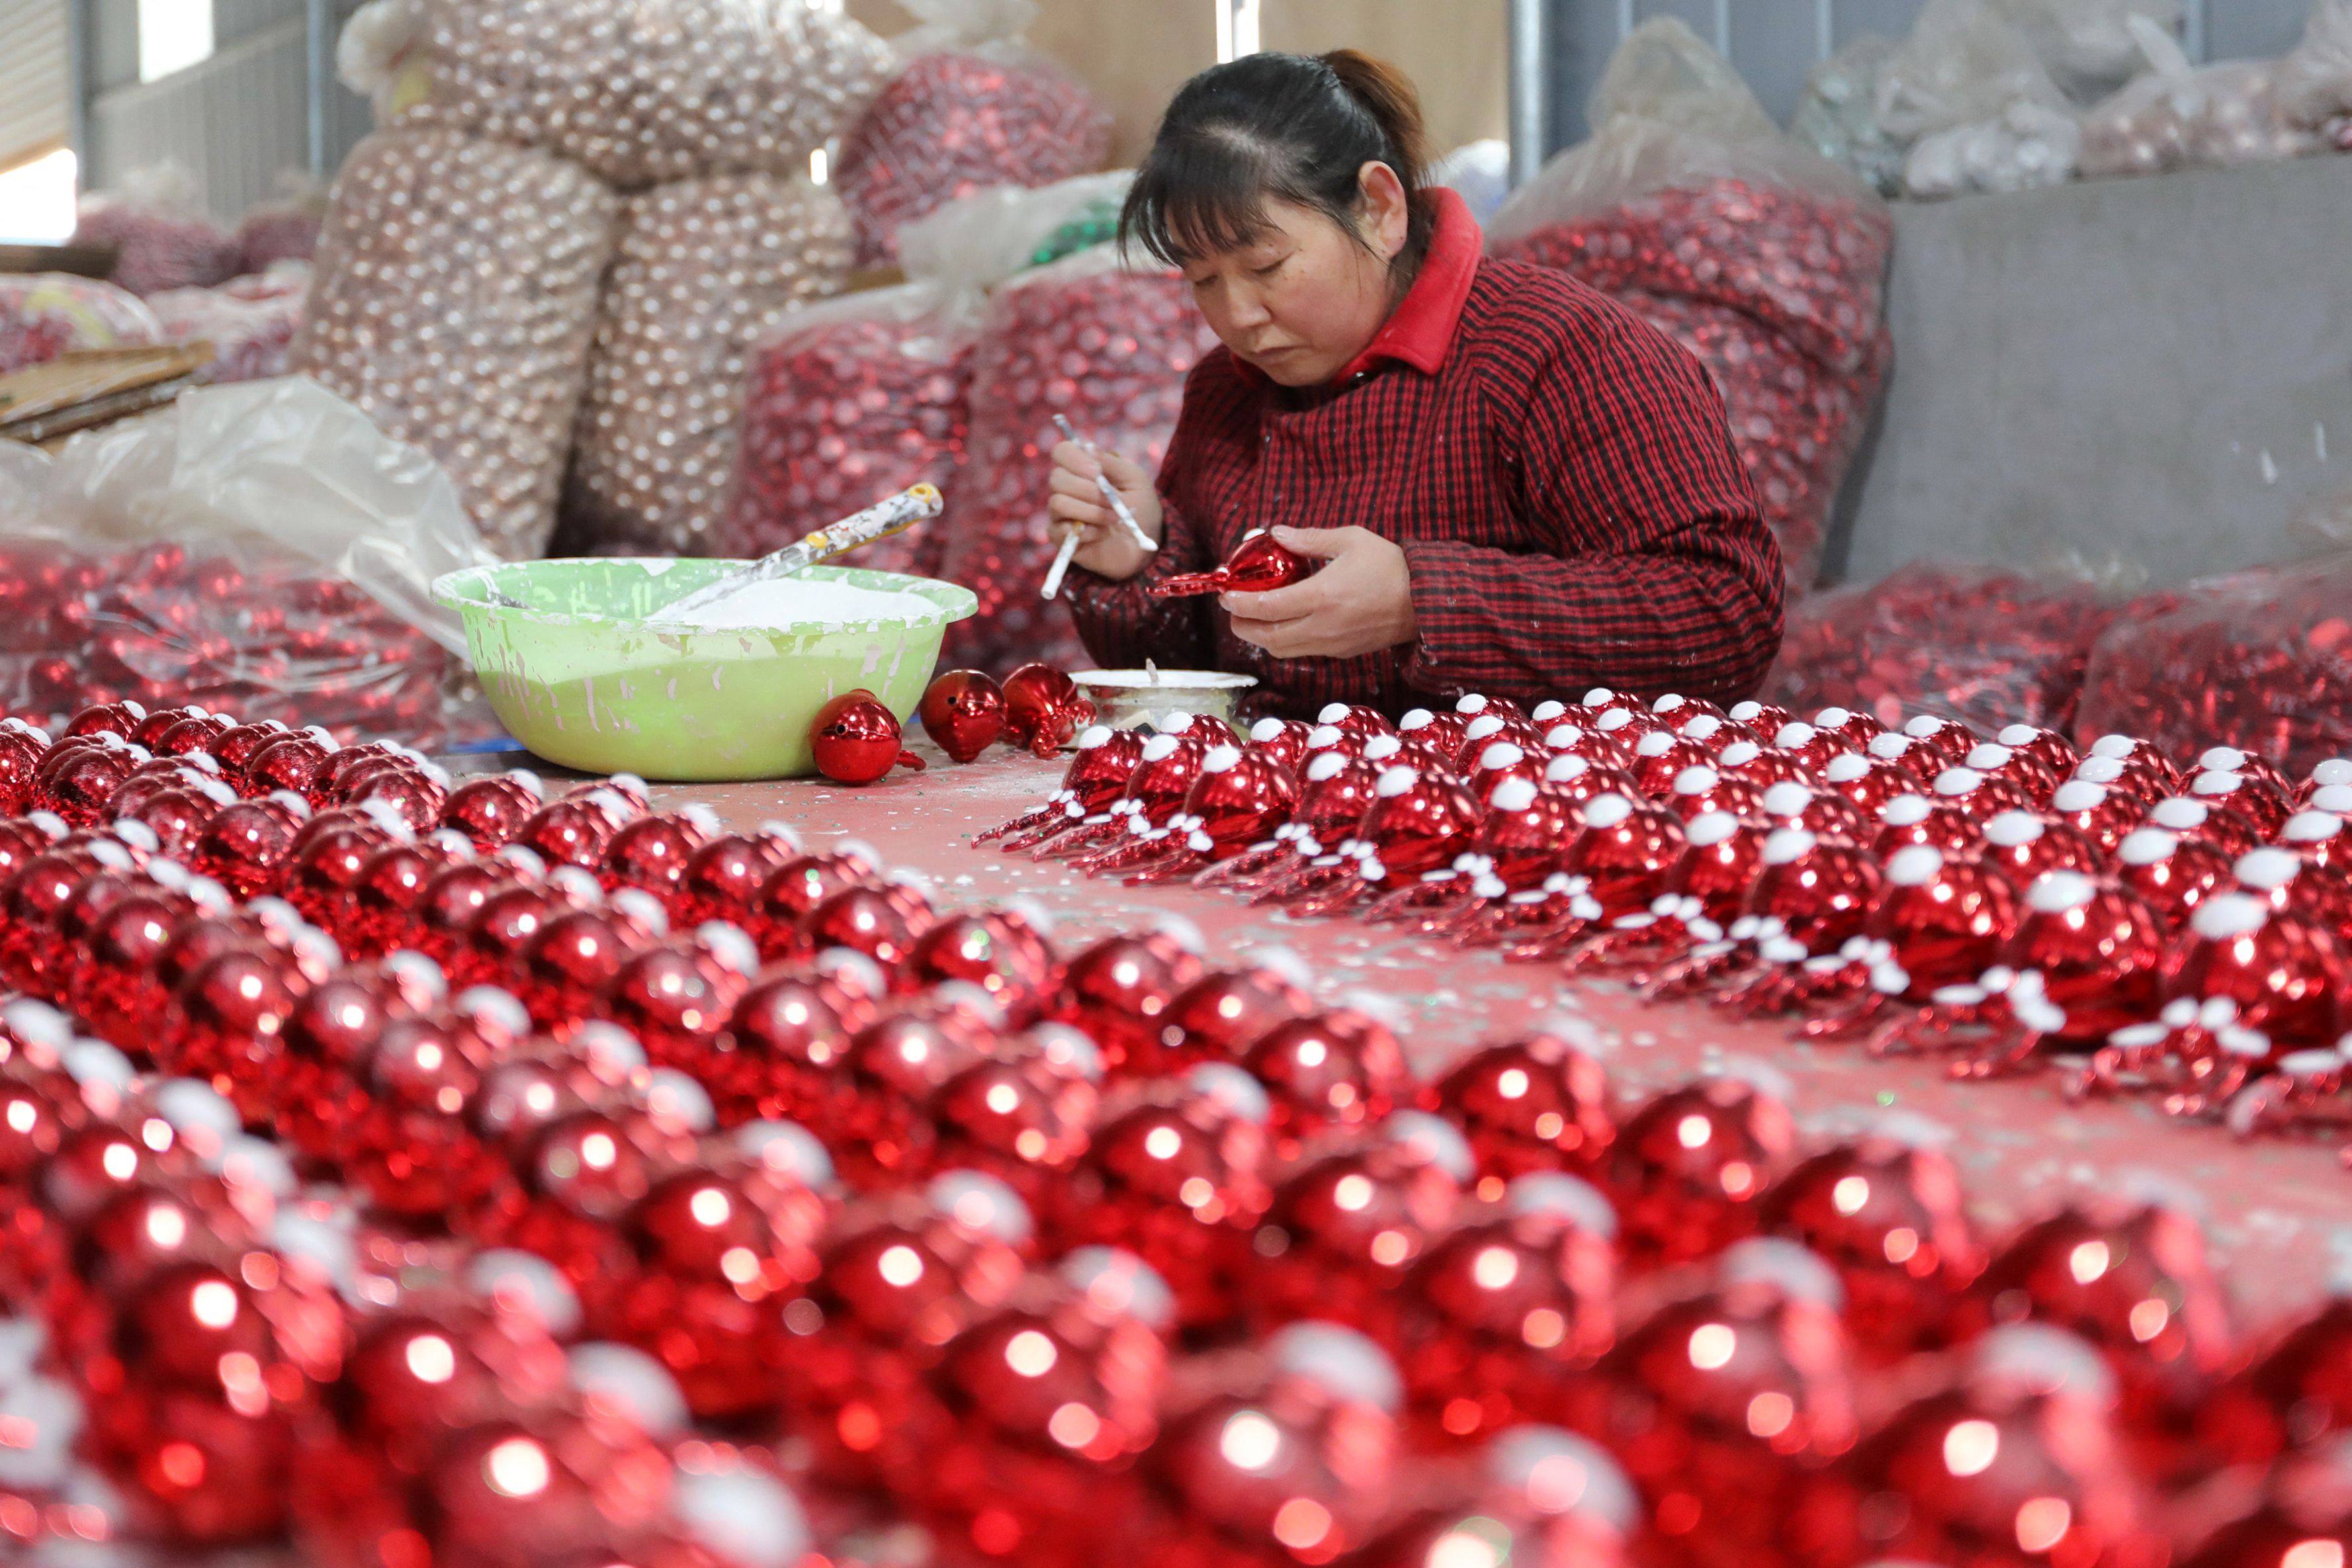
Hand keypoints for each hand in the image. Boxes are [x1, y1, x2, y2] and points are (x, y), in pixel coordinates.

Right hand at [1045, 441, 1163, 582]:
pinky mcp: (1060, 536)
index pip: (1062, 452)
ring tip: (1114, 518)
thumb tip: (1088, 447)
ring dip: (1091, 511)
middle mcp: (1066, 488)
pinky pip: (1060, 529)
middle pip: (1057, 478)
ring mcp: (1061, 513)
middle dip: (1088, 490)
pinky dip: (1087, 531)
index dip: (1075, 459)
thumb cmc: (1140, 509)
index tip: (1097, 472)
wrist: (1144, 545)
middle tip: (1112, 501)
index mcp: (1082, 469)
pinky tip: (1102, 533)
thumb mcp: (1135, 480)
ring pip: (1058, 503)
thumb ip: (1113, 464)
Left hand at [1223, 526, 1418, 659]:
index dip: (1239, 602)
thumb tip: (1276, 533)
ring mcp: (1332, 645)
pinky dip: (1285, 640)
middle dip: (1242, 625)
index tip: (1226, 593)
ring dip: (1261, 636)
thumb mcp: (1350, 540)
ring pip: (1282, 650)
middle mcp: (1322, 627)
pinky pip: (1303, 651)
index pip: (1266, 607)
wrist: (1426, 602)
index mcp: (1322, 597)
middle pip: (1267, 637)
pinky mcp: (1341, 653)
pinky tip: (1285, 622)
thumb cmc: (1390, 567)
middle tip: (1233, 608)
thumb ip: (1309, 539)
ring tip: (1253, 617)